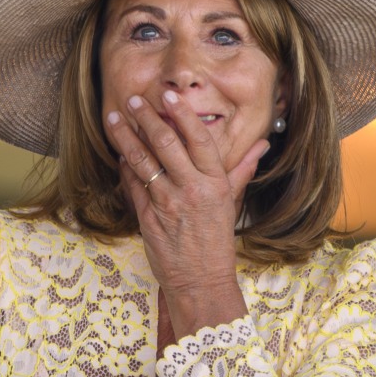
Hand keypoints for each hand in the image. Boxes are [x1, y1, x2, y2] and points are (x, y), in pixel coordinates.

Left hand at [106, 92, 267, 340]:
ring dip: (125, 136)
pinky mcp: (148, 217)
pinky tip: (120, 153)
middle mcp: (192, 189)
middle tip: (132, 99)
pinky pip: (133, 184)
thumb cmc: (216, 241)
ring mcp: (168, 203)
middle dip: (145, 117)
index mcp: (215, 182)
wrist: (200, 280)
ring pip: (142, 161)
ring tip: (113, 118)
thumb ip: (242, 170)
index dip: (181, 114)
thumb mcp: (232, 202)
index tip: (167, 95)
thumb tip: (262, 145)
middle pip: (165, 143)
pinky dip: (124, 166)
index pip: (198, 138)